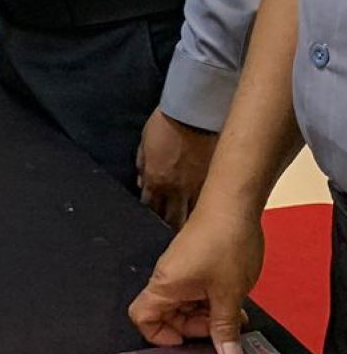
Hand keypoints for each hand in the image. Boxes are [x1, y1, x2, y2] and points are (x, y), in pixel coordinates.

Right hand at [128, 199, 263, 353]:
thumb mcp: (228, 293)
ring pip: (187, 303)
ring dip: (209, 315)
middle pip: (168, 314)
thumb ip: (225, 328)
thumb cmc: (225, 246)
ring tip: (236, 319)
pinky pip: (198, 289)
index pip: (142, 317)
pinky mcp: (197, 259)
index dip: (158, 336)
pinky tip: (237, 302)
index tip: (187, 342)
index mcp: (166, 285)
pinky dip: (214, 300)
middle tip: (222, 332)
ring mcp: (183, 267)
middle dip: (194, 328)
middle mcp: (169, 277)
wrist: (234, 201)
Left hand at [137, 108, 217, 230]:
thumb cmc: (165, 123)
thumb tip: (141, 182)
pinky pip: (207, 205)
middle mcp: (173, 190)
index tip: (150, 222)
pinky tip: (207, 222)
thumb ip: (142, 163)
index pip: (149, 207)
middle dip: (167, 228)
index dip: (149, 215)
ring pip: (189, 217)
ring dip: (187, 227)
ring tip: (189, 239)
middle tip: (169, 239)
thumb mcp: (145, 141)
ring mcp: (195, 189)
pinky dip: (205, 213)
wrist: (193, 113)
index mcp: (155, 180)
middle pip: (168, 218)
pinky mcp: (212, 184)